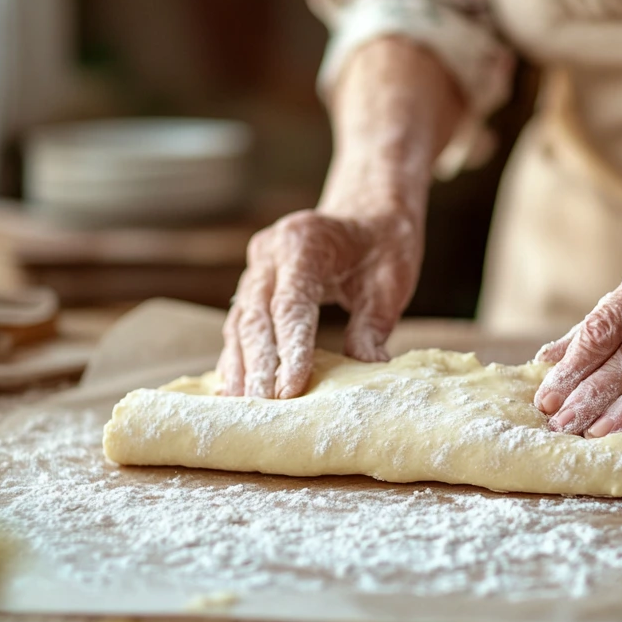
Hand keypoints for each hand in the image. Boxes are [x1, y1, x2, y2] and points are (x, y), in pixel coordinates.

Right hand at [218, 209, 421, 398]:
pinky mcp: (252, 282)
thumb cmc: (382, 248)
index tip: (289, 389)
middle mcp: (271, 251)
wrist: (366, 215)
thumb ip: (373, 324)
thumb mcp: (389, 283)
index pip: (292, 303)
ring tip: (241, 404)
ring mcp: (257, 266)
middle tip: (261, 406)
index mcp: (305, 242)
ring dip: (240, 364)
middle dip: (258, 365)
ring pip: (240, 321)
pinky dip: (236, 354)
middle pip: (257, 315)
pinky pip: (239, 321)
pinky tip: (233, 387)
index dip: (289, 348)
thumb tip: (368, 368)